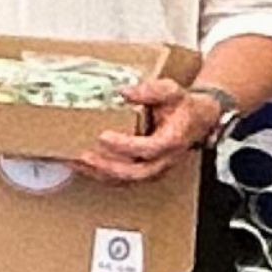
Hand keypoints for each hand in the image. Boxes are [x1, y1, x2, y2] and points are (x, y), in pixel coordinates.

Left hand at [79, 76, 210, 184]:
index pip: (149, 148)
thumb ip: (151, 91)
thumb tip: (125, 92)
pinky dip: (99, 175)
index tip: (103, 135)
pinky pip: (120, 179)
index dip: (125, 145)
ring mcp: (154, 170)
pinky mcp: (143, 172)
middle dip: (107, 166)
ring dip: (98, 174)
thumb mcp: (172, 91)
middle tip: (83, 156)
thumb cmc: (183, 106)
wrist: (197, 121)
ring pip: (125, 180)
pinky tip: (80, 165)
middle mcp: (164, 160)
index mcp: (172, 141)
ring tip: (74, 162)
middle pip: (135, 173)